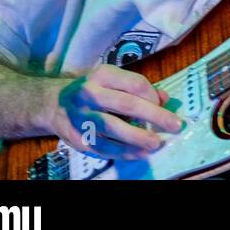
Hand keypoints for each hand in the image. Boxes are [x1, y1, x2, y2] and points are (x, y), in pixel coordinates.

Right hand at [48, 64, 181, 160]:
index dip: (152, 96)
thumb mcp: (115, 80)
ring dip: (137, 138)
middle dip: (153, 116)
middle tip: (174, 125)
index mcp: (102, 75)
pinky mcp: (77, 137)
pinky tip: (139, 153)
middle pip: (126, 105)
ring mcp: (82, 117)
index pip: (134, 84)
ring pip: (112, 129)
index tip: (164, 105)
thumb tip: (165, 99)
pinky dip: (123, 152)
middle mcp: (90, 94)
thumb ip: (139, 88)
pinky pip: (102, 147)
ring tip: (156, 144)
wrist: (55, 103)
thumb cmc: (95, 90)